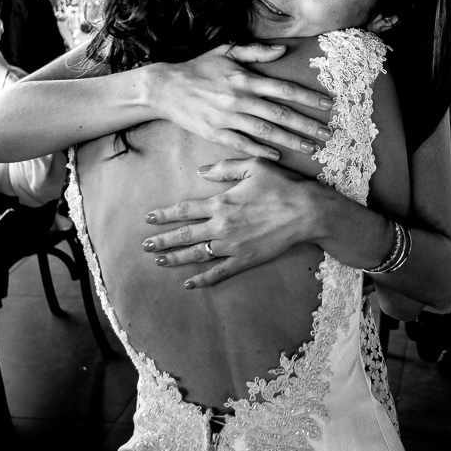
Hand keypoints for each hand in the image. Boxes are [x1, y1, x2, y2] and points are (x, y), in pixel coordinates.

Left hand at [141, 157, 319, 287]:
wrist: (305, 212)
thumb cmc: (281, 186)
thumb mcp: (254, 166)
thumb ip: (224, 168)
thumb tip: (200, 171)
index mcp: (221, 203)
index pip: (184, 210)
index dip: (164, 214)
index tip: (148, 218)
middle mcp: (221, 226)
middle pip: (184, 235)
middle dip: (162, 240)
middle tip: (145, 246)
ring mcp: (231, 246)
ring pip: (196, 255)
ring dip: (176, 258)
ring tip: (159, 261)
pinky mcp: (244, 260)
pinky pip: (218, 272)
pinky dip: (202, 279)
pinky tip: (189, 283)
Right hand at [147, 44, 333, 158]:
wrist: (164, 88)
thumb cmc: (199, 68)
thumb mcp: (227, 51)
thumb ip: (256, 52)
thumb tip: (283, 50)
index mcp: (245, 79)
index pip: (284, 89)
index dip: (308, 97)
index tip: (327, 106)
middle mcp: (239, 98)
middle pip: (281, 114)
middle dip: (307, 125)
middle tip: (328, 134)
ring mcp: (227, 117)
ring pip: (266, 131)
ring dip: (290, 141)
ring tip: (311, 148)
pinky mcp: (215, 133)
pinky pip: (243, 144)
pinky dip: (261, 150)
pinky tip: (278, 157)